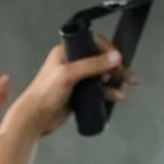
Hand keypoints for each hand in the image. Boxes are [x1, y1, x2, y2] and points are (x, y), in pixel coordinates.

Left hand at [6, 38, 134, 138]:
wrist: (34, 119)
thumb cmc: (47, 93)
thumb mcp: (69, 75)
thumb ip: (92, 65)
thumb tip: (117, 58)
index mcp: (66, 51)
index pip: (93, 43)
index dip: (108, 50)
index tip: (119, 60)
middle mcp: (71, 62)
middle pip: (99, 60)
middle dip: (115, 67)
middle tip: (129, 77)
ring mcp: (75, 79)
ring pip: (100, 76)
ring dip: (114, 81)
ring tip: (128, 86)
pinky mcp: (77, 95)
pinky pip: (96, 91)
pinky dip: (107, 93)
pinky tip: (117, 97)